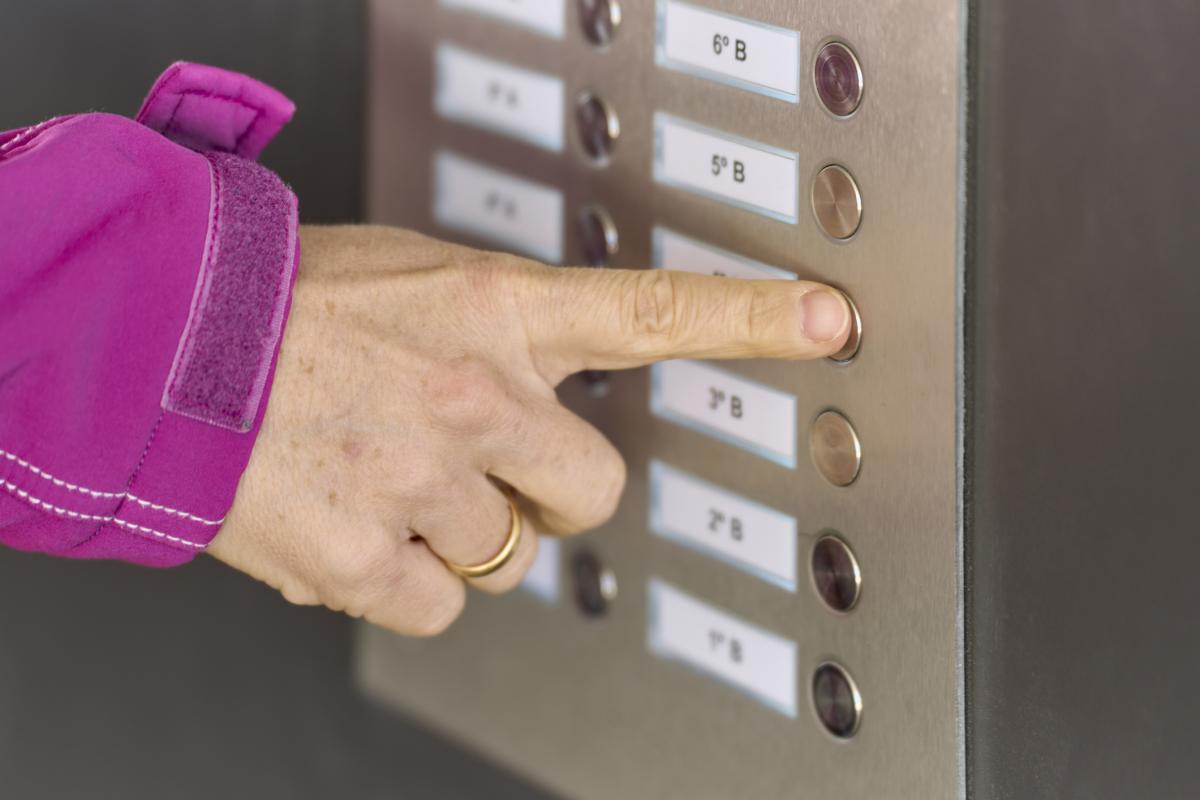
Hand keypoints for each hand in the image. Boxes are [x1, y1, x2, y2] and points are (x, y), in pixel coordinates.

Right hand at [208, 225, 850, 634]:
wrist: (156, 341)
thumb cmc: (281, 305)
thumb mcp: (411, 280)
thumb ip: (492, 333)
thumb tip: (533, 397)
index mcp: (494, 309)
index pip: (654, 310)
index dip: (753, 318)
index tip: (827, 320)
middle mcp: (475, 393)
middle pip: (592, 491)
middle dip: (550, 494)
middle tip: (486, 467)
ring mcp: (424, 479)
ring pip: (504, 557)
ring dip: (456, 532)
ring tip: (379, 476)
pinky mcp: (364, 556)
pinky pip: (434, 604)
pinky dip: (396, 578)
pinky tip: (347, 523)